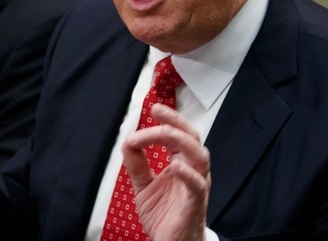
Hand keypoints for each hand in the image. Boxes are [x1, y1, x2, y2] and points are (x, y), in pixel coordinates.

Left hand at [122, 104, 210, 240]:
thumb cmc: (165, 217)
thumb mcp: (144, 187)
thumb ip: (137, 165)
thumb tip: (127, 142)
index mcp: (181, 164)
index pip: (177, 135)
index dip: (168, 120)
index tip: (153, 110)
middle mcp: (192, 171)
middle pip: (191, 138)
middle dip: (176, 122)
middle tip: (158, 112)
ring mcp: (196, 186)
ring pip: (200, 157)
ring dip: (182, 141)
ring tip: (165, 133)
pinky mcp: (195, 204)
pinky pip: (197, 186)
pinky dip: (188, 174)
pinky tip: (176, 166)